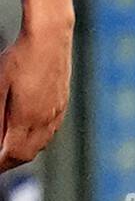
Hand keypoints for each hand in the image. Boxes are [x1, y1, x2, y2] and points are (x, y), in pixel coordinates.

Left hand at [0, 19, 72, 171]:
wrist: (50, 35)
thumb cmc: (20, 58)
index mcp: (28, 118)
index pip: (13, 155)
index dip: (0, 164)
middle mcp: (46, 119)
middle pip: (28, 154)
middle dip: (11, 161)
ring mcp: (58, 110)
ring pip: (42, 143)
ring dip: (25, 149)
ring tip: (10, 144)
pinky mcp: (63, 100)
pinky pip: (51, 128)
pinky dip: (38, 136)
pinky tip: (29, 127)